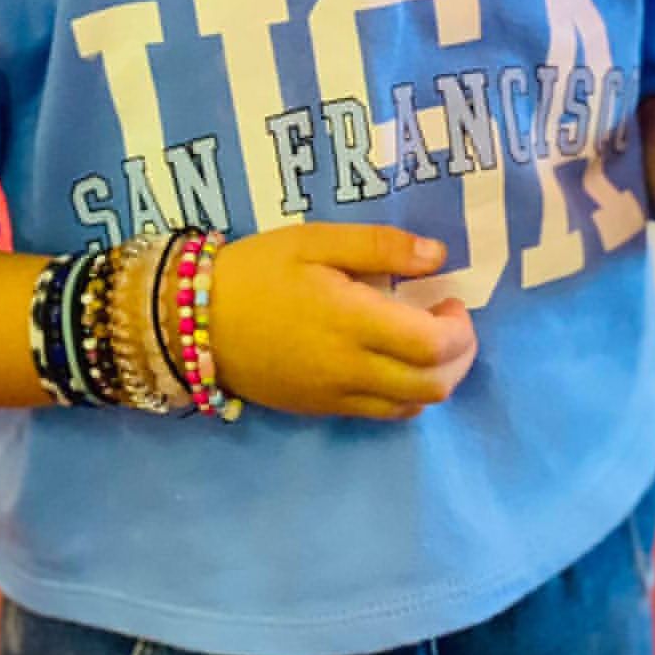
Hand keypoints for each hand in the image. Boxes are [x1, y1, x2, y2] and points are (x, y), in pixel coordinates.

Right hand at [204, 224, 477, 421]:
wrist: (195, 321)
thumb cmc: (258, 271)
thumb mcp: (316, 241)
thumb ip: (380, 247)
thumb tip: (438, 256)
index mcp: (353, 323)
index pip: (433, 345)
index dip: (459, 327)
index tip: (449, 298)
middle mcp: (352, 371)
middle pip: (434, 385)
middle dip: (460, 356)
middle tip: (449, 319)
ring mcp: (337, 398)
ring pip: (413, 407)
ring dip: (438, 378)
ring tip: (427, 339)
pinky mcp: (323, 411)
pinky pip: (383, 414)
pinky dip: (408, 394)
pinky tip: (395, 361)